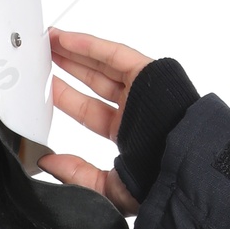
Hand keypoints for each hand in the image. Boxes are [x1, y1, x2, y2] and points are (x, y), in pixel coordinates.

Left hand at [37, 27, 152, 215]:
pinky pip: (115, 55)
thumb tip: (48, 162)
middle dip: (69, 69)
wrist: (185, 172)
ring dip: (75, 52)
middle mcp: (134, 109)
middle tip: (44, 58)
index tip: (44, 89)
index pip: (90, 112)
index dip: (66, 98)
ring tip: (50, 41)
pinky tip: (66, 40)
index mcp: (127, 134)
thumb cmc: (158, 184)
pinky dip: (90, 46)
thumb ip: (77, 175)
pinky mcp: (149, 74)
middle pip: (94, 83)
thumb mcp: (108, 189)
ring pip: (102, 65)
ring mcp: (142, 91)